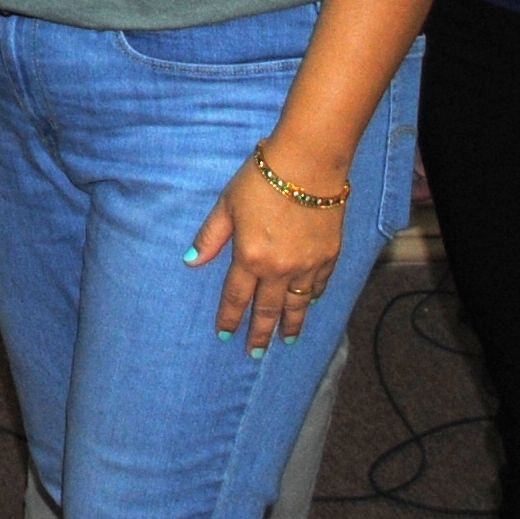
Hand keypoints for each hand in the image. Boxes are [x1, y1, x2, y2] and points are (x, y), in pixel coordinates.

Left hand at [192, 144, 351, 353]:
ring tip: (286, 340)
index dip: (230, 317)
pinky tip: (309, 304)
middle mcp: (279, 269)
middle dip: (260, 333)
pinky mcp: (329, 256)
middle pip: (268, 309)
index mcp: (250, 258)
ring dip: (290, 324)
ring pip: (297, 304)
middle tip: (255, 353)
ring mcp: (307, 265)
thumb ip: (210, 237)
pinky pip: (319, 285)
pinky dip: (312, 298)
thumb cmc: (261, 180)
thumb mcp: (227, 205)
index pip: (236, 297)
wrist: (308, 165)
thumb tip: (190, 262)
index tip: (225, 334)